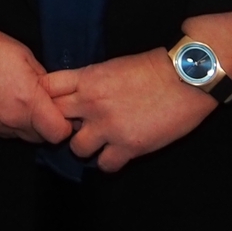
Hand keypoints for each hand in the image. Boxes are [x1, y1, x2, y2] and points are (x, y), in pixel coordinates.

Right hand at [0, 21, 73, 144]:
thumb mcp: (27, 57)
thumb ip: (45, 84)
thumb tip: (55, 99)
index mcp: (28, 101)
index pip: (59, 134)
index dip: (63, 125)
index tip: (58, 112)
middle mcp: (10, 120)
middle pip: (39, 138)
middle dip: (41, 124)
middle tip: (33, 103)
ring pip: (17, 136)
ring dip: (19, 123)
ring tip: (8, 98)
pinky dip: (0, 121)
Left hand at [42, 49, 214, 171]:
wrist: (185, 78)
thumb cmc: (153, 67)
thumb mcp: (112, 66)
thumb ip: (90, 81)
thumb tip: (76, 93)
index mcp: (87, 78)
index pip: (46, 88)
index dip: (46, 98)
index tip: (52, 103)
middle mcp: (91, 103)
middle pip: (54, 119)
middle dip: (61, 123)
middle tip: (74, 126)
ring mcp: (108, 127)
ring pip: (75, 148)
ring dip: (85, 145)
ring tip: (98, 141)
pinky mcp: (128, 147)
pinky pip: (104, 165)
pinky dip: (109, 161)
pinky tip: (117, 153)